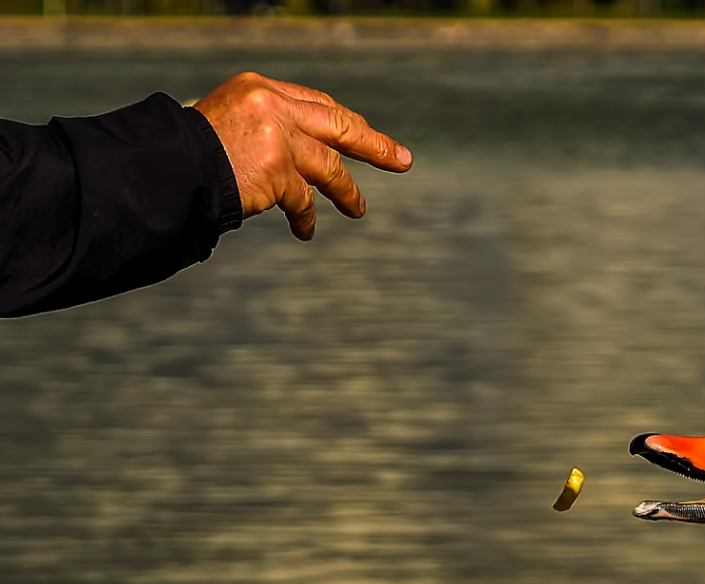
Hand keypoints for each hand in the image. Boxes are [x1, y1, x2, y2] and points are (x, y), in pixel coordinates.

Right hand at [193, 72, 411, 240]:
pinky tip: (306, 231)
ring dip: (346, 191)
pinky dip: (306, 217)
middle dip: (373, 143)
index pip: (314, 103)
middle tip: (401, 159)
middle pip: (338, 123)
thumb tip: (303, 160)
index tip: (360, 134)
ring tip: (358, 209)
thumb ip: (264, 131)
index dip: (340, 122)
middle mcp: (272, 106)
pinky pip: (304, 200)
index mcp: (259, 90)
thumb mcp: (226, 126)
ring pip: (329, 166)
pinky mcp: (277, 170)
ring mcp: (277, 137)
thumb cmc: (185, 156)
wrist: (162, 169)